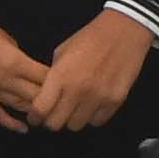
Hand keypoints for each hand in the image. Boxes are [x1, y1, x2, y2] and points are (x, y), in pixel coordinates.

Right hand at [0, 7, 49, 127]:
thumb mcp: (8, 41)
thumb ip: (21, 61)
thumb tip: (34, 75)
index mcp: (14, 62)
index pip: (45, 80)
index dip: (59, 84)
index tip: (66, 87)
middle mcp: (1, 79)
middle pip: (34, 98)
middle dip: (49, 101)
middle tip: (61, 105)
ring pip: (17, 108)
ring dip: (33, 111)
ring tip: (46, 115)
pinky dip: (10, 123)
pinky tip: (24, 128)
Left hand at [24, 13, 148, 135]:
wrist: (123, 31)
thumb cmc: (90, 38)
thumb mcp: (62, 52)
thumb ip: (53, 77)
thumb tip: (44, 97)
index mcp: (60, 76)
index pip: (40, 109)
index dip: (35, 117)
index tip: (35, 117)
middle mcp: (78, 90)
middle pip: (55, 124)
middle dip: (51, 121)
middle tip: (55, 113)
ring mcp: (98, 97)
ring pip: (76, 126)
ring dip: (72, 119)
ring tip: (75, 106)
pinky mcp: (115, 101)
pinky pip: (96, 121)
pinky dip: (92, 116)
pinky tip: (92, 104)